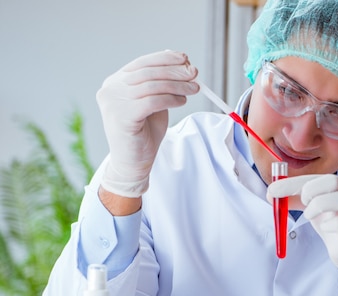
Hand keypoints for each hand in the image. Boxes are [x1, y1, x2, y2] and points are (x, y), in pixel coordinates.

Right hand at [96, 50, 198, 196]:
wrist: (133, 163)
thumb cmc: (144, 133)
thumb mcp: (154, 103)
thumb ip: (162, 84)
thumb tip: (181, 62)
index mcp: (115, 82)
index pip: (142, 63)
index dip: (165, 59)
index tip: (185, 59)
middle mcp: (111, 89)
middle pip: (148, 72)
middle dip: (175, 71)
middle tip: (195, 73)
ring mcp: (113, 102)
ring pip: (152, 86)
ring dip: (177, 85)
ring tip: (194, 89)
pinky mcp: (122, 116)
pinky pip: (152, 101)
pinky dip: (171, 99)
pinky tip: (182, 102)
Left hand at [267, 174, 337, 283]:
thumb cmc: (335, 223)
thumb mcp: (312, 207)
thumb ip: (294, 199)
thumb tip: (271, 194)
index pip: (314, 177)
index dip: (291, 183)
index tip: (272, 190)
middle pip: (332, 182)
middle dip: (310, 191)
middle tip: (302, 203)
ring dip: (318, 207)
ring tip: (310, 216)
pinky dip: (330, 225)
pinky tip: (326, 227)